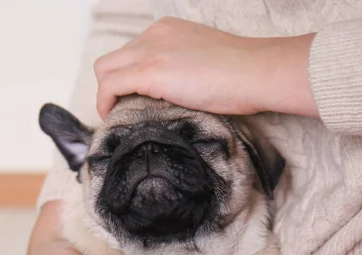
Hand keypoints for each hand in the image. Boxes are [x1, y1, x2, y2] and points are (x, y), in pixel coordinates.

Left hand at [95, 17, 317, 118]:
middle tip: (122, 108)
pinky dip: (105, 103)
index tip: (133, 97)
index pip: (131, 51)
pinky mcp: (149, 71)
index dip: (127, 76)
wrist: (257, 71)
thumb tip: (173, 92)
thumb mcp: (203, 61)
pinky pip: (109, 86)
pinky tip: (113, 117)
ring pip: (104, 70)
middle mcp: (153, 35)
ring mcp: (150, 51)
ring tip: (118, 115)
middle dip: (112, 85)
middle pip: (112, 60)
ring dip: (106, 95)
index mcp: (167, 30)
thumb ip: (182, 69)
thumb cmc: (242, 72)